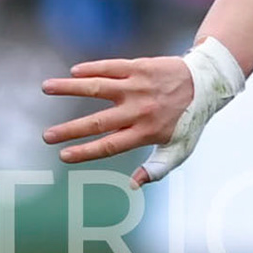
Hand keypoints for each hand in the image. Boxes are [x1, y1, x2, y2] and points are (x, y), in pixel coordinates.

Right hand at [42, 57, 193, 185]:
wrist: (206, 83)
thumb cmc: (189, 120)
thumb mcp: (179, 149)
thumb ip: (157, 169)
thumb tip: (133, 186)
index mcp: (146, 132)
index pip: (110, 146)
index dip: (85, 152)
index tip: (64, 156)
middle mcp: (139, 110)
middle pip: (98, 122)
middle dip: (70, 129)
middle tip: (47, 136)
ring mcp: (137, 87)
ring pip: (97, 87)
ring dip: (70, 87)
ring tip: (46, 87)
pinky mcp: (139, 67)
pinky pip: (111, 67)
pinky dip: (92, 68)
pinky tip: (74, 72)